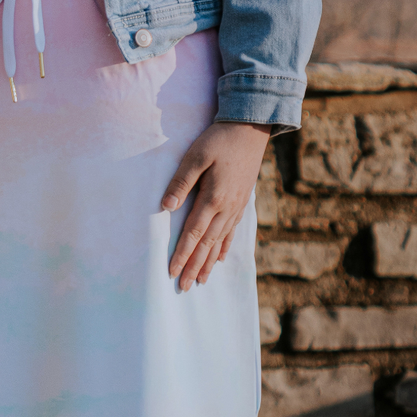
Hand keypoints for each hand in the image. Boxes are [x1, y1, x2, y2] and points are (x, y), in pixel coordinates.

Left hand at [161, 122, 270, 290]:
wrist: (250, 129)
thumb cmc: (218, 140)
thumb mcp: (196, 156)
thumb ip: (181, 182)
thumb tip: (166, 207)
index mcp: (213, 198)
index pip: (193, 234)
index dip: (182, 254)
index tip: (172, 272)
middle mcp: (226, 208)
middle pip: (207, 244)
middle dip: (194, 267)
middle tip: (183, 288)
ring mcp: (236, 207)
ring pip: (220, 242)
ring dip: (208, 263)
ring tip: (200, 281)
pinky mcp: (242, 202)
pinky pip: (232, 231)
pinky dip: (224, 247)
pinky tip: (219, 259)